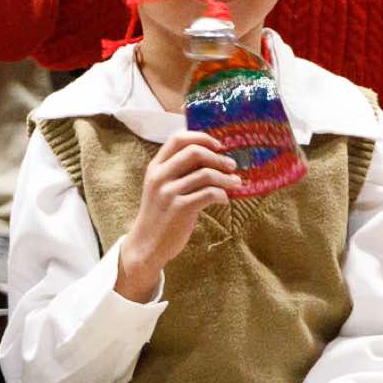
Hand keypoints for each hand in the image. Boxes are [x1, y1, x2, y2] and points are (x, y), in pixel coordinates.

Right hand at [115, 130, 241, 301]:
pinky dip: (222, 195)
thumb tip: (211, 158)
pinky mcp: (179, 208)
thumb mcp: (161, 187)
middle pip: (194, 152)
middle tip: (232, 166)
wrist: (147, 244)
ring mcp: (168, 192)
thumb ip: (178, 171)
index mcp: (155, 167)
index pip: (178, 139)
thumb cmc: (160, 214)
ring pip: (205, 174)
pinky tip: (224, 199)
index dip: (202, 137)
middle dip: (218, 158)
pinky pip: (209, 194)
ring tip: (235, 183)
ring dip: (226, 178)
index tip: (218, 145)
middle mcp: (160, 176)